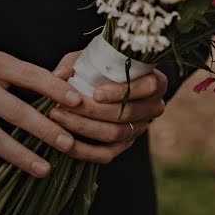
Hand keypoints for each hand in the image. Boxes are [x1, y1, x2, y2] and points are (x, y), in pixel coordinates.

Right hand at [0, 46, 83, 198]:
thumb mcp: (0, 58)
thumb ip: (30, 71)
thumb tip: (68, 77)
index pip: (31, 77)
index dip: (55, 89)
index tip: (78, 101)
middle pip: (16, 113)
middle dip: (44, 130)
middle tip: (68, 143)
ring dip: (20, 156)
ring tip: (44, 169)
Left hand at [49, 52, 166, 164]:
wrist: (99, 86)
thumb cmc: (98, 68)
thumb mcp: (89, 59)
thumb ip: (75, 64)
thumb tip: (61, 75)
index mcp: (156, 82)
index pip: (148, 86)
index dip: (123, 92)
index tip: (96, 93)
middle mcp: (154, 107)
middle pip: (127, 113)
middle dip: (92, 111)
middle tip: (63, 105)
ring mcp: (140, 128)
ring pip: (115, 133)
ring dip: (83, 127)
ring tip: (58, 116)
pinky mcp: (125, 144)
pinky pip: (106, 154)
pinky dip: (84, 151)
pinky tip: (64, 143)